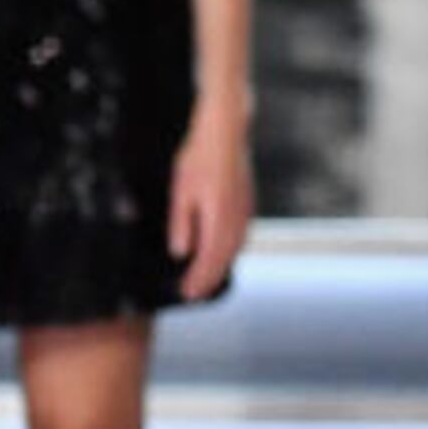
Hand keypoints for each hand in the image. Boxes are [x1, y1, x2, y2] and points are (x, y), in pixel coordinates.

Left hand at [165, 104, 251, 304]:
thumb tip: (180, 252)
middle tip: (193, 294)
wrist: (224, 133)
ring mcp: (244, 210)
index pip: (209, 257)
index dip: (199, 277)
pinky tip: (221, 255)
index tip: (188, 293)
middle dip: (209, 278)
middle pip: (224, 257)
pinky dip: (230, 251)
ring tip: (205, 281)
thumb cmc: (198, 159)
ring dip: (220, 267)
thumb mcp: (181, 191)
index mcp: (218, 215)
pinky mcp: (247, 203)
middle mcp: (236, 217)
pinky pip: (240, 235)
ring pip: (235, 248)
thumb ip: (182, 223)